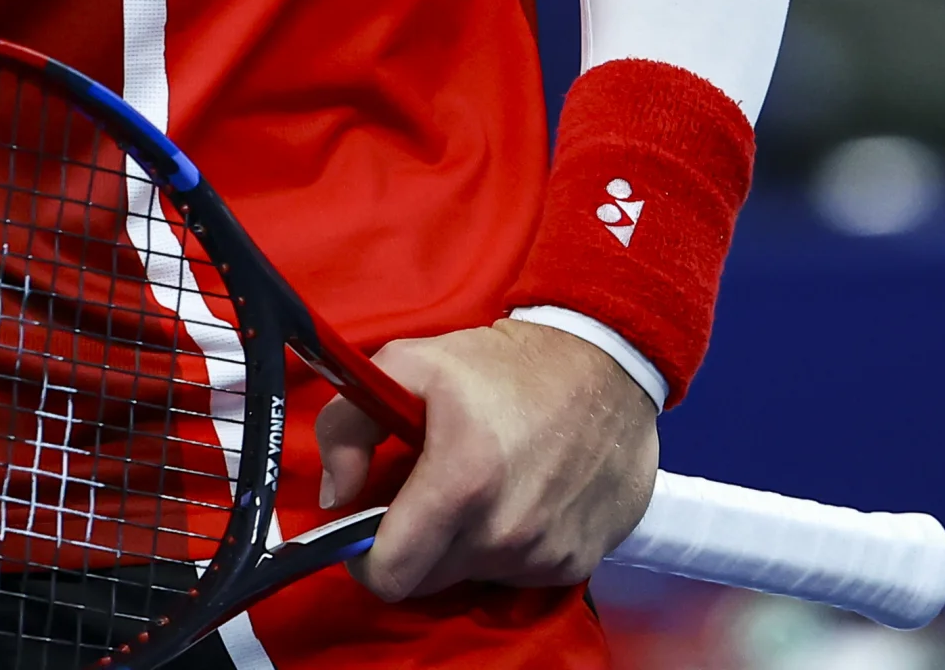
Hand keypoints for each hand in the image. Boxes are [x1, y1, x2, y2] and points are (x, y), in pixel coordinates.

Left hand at [313, 319, 658, 601]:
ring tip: (483, 485)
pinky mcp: (577, 563)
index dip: (366, 557)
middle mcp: (504, 534)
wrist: (609, 365)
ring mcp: (545, 555)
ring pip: (473, 576)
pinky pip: (518, 574)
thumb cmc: (503, 365)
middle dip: (415, 545)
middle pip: (426, 581)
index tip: (370, 528)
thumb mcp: (410, 363)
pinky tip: (523, 495)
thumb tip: (335, 496)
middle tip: (427, 495)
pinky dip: (509, 545)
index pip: (388, 575)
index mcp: (461, 485)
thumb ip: (347, 425)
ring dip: (465, 542)